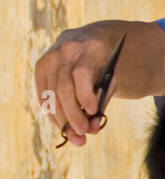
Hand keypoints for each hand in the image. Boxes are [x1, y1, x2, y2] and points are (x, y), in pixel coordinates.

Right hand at [33, 27, 120, 147]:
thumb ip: (103, 101)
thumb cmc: (102, 64)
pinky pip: (43, 95)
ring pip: (51, 94)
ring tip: (74, 137)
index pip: (82, 73)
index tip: (92, 112)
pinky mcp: (39, 66)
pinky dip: (52, 113)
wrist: (86, 40)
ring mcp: (49, 58)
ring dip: (62, 120)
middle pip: (64, 88)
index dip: (85, 95)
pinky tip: (62, 126)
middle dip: (73, 115)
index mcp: (88, 49)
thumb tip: (92, 129)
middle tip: (82, 135)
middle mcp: (65, 52)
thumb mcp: (110, 77)